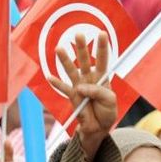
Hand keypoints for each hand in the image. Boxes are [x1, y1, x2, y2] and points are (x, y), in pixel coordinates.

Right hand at [48, 32, 116, 161]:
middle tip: (78, 34)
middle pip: (85, 61)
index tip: (102, 33)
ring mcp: (79, 86)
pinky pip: (63, 89)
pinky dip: (56, 84)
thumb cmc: (107, 112)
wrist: (98, 128)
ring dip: (65, 60)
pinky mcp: (72, 96)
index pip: (102, 60)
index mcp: (102, 77)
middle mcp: (89, 78)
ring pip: (71, 71)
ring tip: (59, 48)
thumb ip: (99, 92)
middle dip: (82, 48)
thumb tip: (80, 87)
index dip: (102, 47)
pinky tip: (50, 77)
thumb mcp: (110, 101)